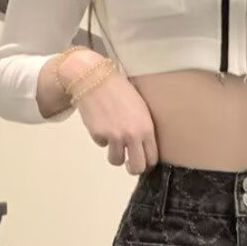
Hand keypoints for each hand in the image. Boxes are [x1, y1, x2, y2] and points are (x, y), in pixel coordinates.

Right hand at [58, 49, 158, 172]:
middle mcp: (132, 135)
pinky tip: (101, 122)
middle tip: (128, 164)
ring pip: (116, 161)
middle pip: (136, 167)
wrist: (94, 77)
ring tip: (113, 142)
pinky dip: (101, 137)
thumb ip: (143, 129)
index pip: (152, 158)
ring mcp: (115, 136)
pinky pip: (101, 145)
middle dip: (132, 168)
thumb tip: (143, 149)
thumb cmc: (120, 89)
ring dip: (114, 154)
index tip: (142, 161)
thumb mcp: (140, 108)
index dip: (147, 163)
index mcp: (146, 128)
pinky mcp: (99, 135)